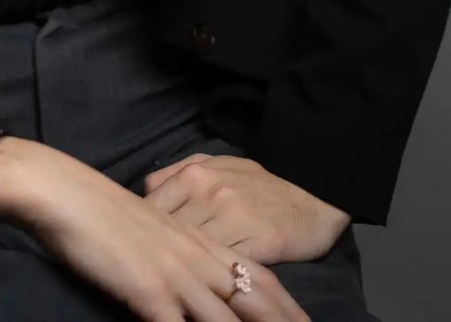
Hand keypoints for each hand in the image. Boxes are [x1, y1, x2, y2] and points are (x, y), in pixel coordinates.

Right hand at [15, 140, 310, 321]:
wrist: (65, 192)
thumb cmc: (96, 209)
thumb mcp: (146, 227)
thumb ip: (170, 249)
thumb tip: (181, 271)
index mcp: (195, 240)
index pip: (255, 273)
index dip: (285, 303)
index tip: (305, 321)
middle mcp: (194, 257)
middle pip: (255, 298)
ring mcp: (175, 276)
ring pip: (228, 319)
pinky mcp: (151, 292)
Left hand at [142, 153, 349, 266]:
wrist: (313, 194)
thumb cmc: (259, 184)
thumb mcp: (215, 165)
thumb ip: (177, 173)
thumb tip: (146, 190)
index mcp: (194, 174)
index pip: (151, 206)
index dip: (142, 229)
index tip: (137, 245)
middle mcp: (209, 194)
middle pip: (167, 231)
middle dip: (156, 251)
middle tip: (149, 268)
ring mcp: (234, 219)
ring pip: (192, 251)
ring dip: (181, 268)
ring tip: (172, 281)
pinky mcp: (259, 246)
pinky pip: (225, 266)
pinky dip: (211, 278)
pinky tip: (204, 286)